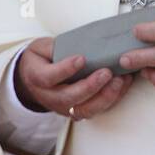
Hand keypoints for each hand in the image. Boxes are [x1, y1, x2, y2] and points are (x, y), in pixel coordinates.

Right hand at [14, 37, 133, 120]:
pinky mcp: (77, 112)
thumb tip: (78, 43)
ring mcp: (64, 108)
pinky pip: (94, 111)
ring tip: (119, 81)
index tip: (81, 59)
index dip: (65, 69)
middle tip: (107, 72)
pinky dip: (110, 100)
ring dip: (104, 97)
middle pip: (69, 98)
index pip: (49, 77)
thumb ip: (54, 46)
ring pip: (84, 110)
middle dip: (90, 87)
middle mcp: (50, 97)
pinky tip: (122, 85)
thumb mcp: (40, 47)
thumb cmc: (40, 60)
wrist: (32, 80)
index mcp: (37, 78)